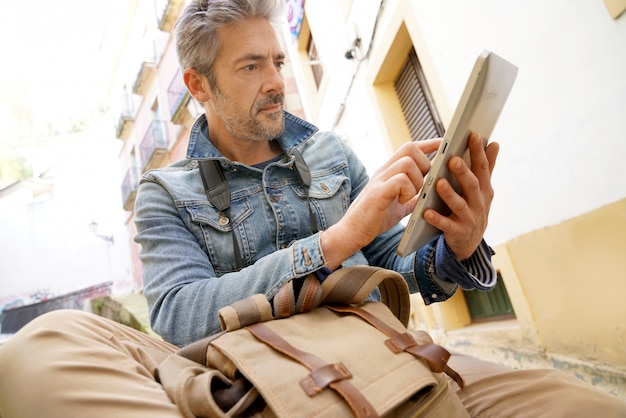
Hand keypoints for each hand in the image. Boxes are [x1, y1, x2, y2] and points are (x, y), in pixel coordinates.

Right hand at [321, 139, 440, 268]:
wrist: (352, 232)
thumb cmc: (373, 218)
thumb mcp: (398, 206)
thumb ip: (411, 198)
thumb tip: (428, 195)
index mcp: (389, 171)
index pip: (410, 147)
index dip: (429, 143)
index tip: (445, 143)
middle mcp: (384, 171)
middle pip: (410, 148)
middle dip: (424, 163)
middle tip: (423, 184)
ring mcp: (380, 180)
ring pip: (407, 163)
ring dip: (417, 180)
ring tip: (411, 196)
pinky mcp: (378, 192)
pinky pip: (400, 180)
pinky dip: (408, 190)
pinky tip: (402, 201)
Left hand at [424, 132, 498, 259]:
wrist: (469, 242)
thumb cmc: (473, 208)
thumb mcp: (482, 189)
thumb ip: (487, 167)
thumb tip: (494, 143)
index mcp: (484, 189)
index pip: (482, 168)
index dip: (478, 152)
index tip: (473, 135)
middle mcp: (479, 203)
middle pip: (472, 185)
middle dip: (463, 172)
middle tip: (452, 159)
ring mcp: (469, 218)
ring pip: (459, 205)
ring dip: (449, 194)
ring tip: (439, 183)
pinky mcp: (457, 232)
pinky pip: (446, 225)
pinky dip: (437, 219)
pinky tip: (426, 212)